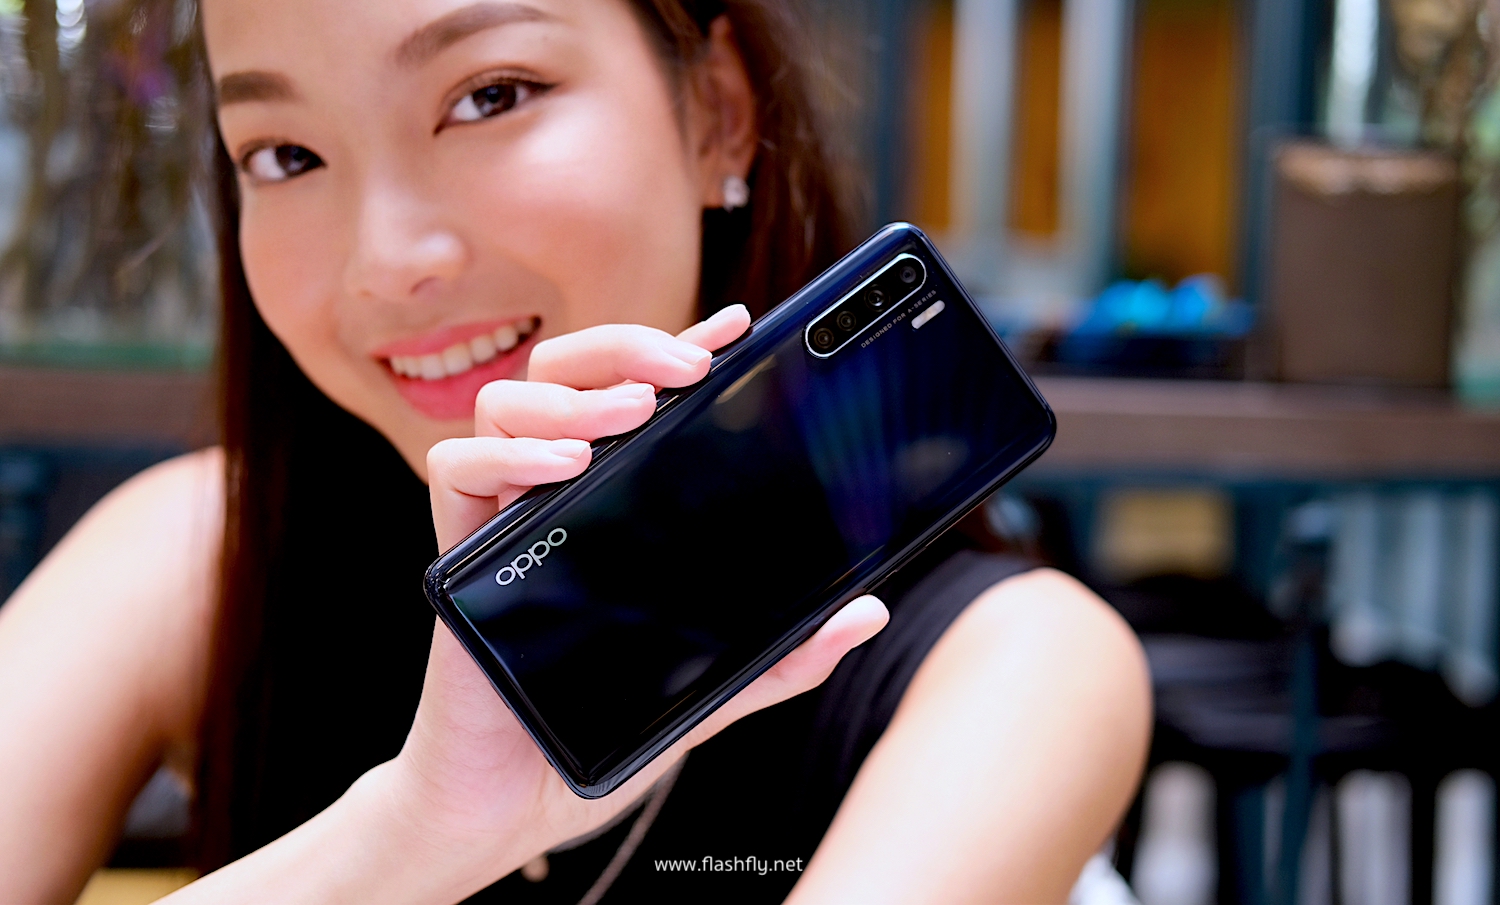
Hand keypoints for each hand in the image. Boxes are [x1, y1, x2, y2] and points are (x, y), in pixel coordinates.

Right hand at [398, 305, 888, 896]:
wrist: (512, 805)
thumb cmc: (598, 732)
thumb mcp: (711, 687)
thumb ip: (782, 654)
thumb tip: (867, 612)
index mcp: (607, 504)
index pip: (638, 396)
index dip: (679, 347)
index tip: (738, 327)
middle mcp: (549, 494)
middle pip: (566, 370)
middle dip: (626, 347)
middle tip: (688, 365)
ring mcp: (500, 519)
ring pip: (508, 403)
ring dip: (571, 392)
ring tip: (631, 413)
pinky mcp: (455, 554)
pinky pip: (455, 470)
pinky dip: (505, 455)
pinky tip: (562, 466)